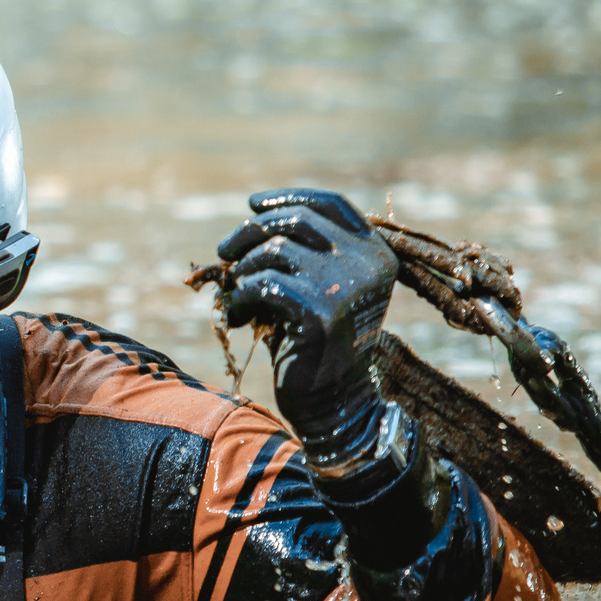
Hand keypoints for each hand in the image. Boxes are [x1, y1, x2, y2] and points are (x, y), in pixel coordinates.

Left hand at [215, 188, 397, 471]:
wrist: (332, 402)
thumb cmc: (314, 343)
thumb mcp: (316, 289)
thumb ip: (299, 253)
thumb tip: (252, 218)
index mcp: (376, 254)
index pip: (330, 204)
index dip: (288, 198)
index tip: (253, 204)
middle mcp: (368, 264)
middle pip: (296, 221)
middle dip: (250, 231)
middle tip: (224, 252)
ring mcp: (346, 288)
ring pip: (273, 250)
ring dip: (243, 270)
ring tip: (237, 294)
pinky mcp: (320, 313)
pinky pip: (262, 285)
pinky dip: (240, 298)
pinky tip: (237, 317)